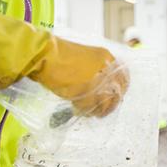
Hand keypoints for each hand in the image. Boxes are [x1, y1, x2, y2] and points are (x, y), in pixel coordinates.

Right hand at [0, 5, 127, 115]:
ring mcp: (98, 79)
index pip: (124, 78)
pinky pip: (90, 107)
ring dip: (98, 110)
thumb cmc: (56, 55)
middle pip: (117, 93)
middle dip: (111, 104)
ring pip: (106, 102)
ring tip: (90, 112)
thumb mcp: (83, 58)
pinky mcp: (87, 91)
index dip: (120, 91)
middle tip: (102, 110)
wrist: (42, 54)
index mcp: (106, 56)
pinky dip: (84, 110)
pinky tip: (77, 109)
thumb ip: (95, 71)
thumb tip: (102, 88)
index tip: (115, 98)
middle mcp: (106, 67)